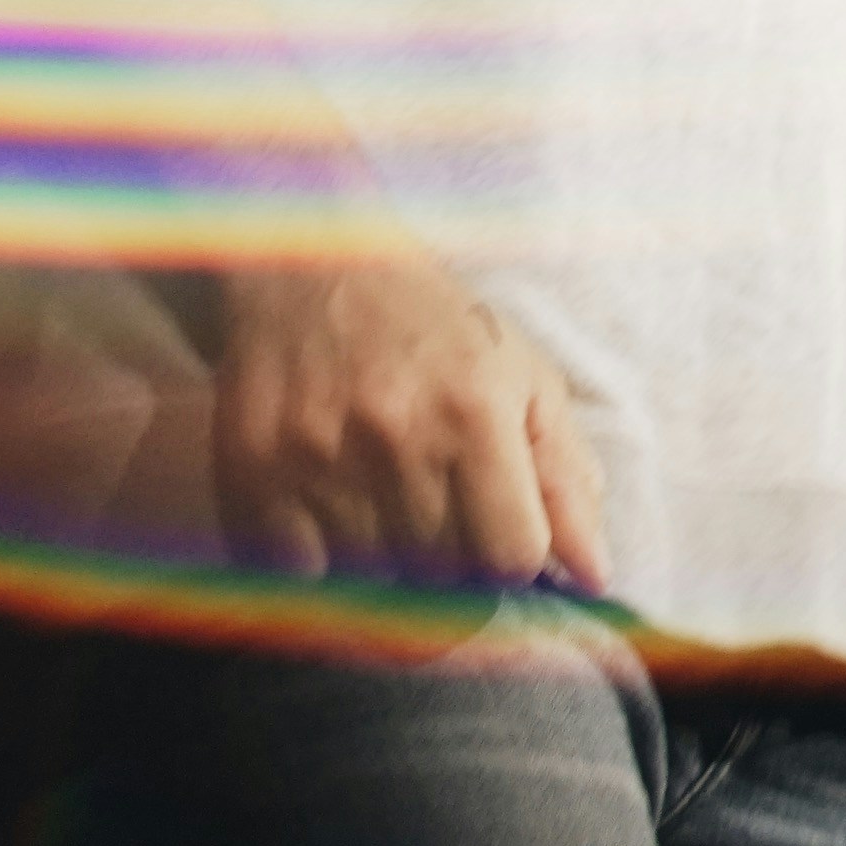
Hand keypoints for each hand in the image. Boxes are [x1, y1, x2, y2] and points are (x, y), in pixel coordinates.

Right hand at [214, 252, 612, 592]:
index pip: (510, 558)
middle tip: (436, 513)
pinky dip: (315, 564)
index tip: (495, 540)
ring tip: (381, 503)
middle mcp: (395, 435)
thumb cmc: (433, 328)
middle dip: (450, 564)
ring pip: (371, 582)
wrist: (310, 263)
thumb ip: (567, 478)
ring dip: (384, 563)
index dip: (510, 563)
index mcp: (474, 411)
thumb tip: (594, 575)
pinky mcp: (251, 469)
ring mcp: (316, 455)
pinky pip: (295, 574)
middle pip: (441, 579)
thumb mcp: (524, 378)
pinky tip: (328, 512)